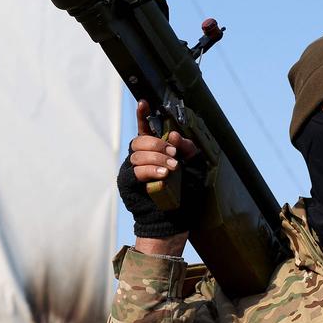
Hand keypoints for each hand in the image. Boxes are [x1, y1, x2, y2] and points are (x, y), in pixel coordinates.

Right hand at [119, 101, 202, 254]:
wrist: (174, 220)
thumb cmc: (184, 194)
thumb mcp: (194, 169)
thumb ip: (189, 150)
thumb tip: (175, 136)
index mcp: (153, 151)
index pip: (144, 129)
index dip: (142, 115)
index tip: (144, 102)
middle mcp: (139, 158)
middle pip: (140, 140)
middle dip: (157, 144)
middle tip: (173, 154)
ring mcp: (131, 171)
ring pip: (138, 155)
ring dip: (157, 159)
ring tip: (171, 169)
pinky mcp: (128, 184)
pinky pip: (136, 172)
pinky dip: (150, 170)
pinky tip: (163, 175)